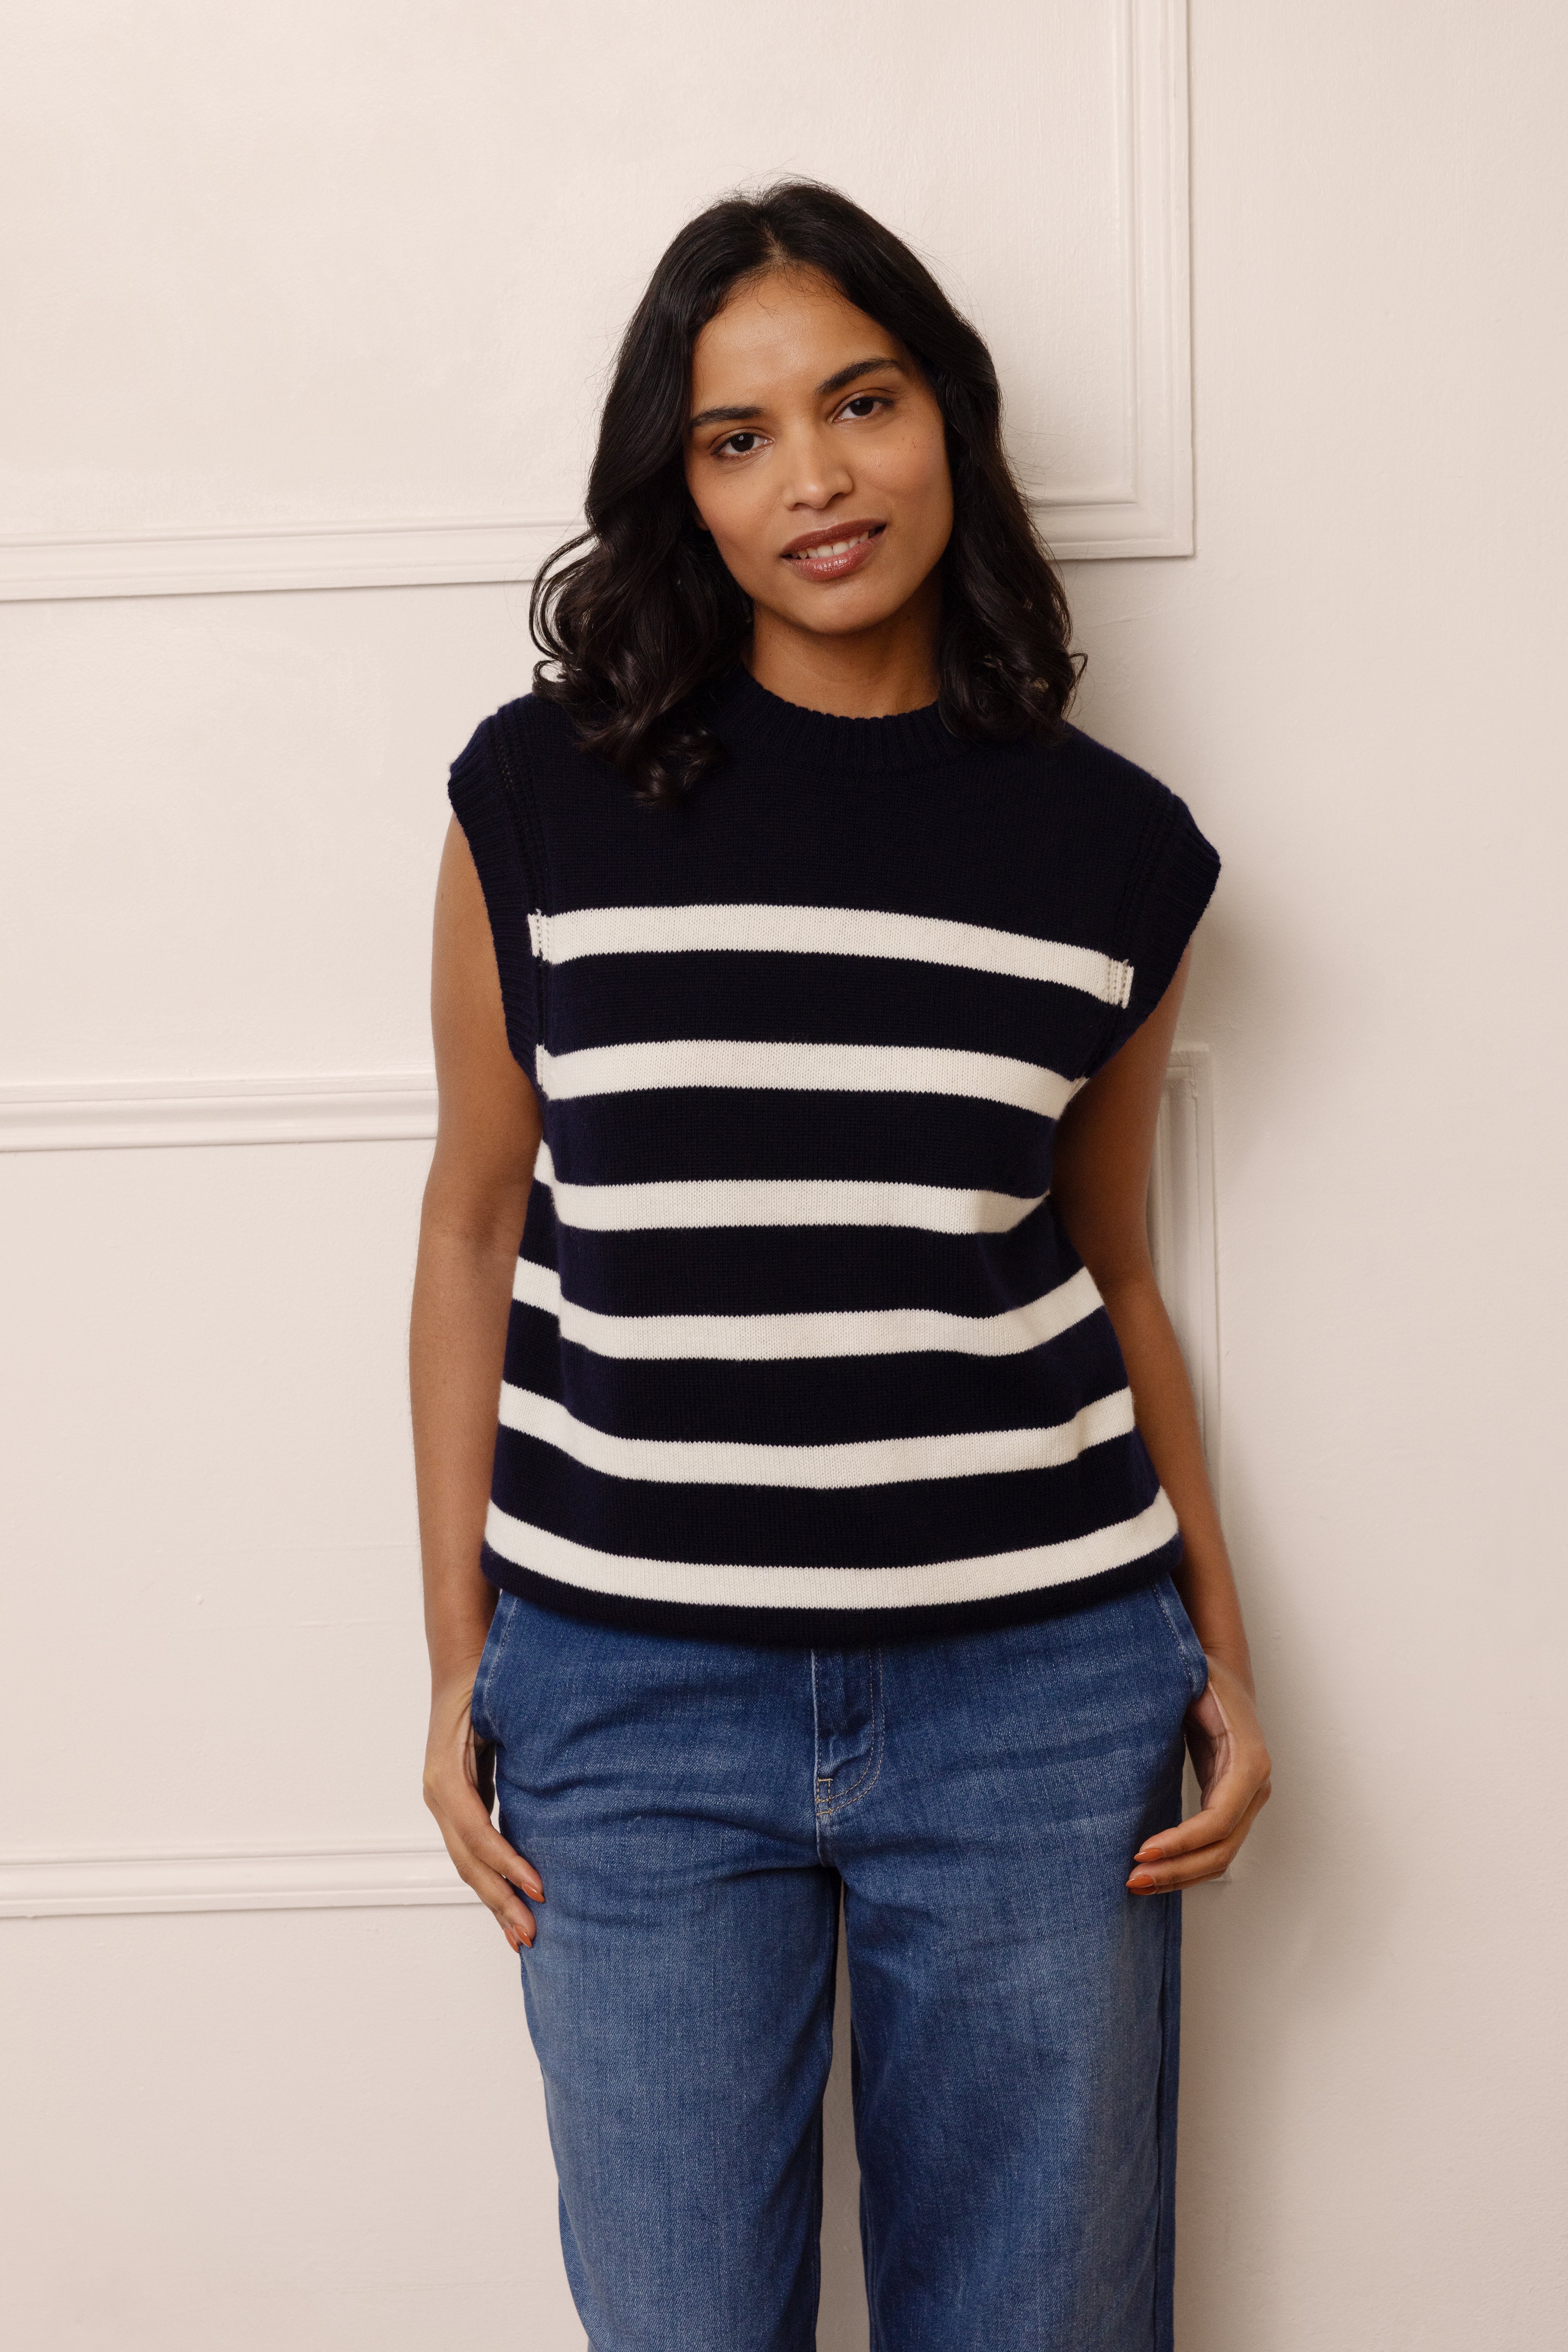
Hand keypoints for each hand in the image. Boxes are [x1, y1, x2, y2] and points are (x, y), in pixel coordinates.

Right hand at [423, 1668, 543, 1949]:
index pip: (477, 1831)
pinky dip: (493, 1878)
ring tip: (522, 1937)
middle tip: (533, 1935)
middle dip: (501, 1899)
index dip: (508, 1862)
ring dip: (495, 1900)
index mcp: (446, 1773)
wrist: (460, 1664)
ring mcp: (444, 1802)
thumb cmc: (486, 1679)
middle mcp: (439, 1793)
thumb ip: (522, 1743)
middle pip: (468, 1860)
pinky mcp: (457, 1805)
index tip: (541, 1888)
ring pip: (468, 1863)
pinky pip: (472, 1851)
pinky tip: (512, 1901)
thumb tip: (559, 1774)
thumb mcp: (500, 1707)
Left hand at [1126, 1655, 1271, 1892]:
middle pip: (1221, 1848)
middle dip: (1177, 1869)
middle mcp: (1254, 1787)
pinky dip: (1186, 1864)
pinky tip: (1154, 1869)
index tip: (1142, 1851)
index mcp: (1247, 1760)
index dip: (1182, 1841)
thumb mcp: (1190, 1681)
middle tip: (1133, 1879)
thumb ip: (1172, 1695)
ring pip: (1219, 1856)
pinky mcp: (1231, 1806)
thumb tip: (1139, 1701)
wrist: (1223, 1678)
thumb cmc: (1203, 1678)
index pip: (1218, 1819)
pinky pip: (1213, 1847)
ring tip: (1137, 1882)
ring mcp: (1246, 1800)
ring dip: (1180, 1876)